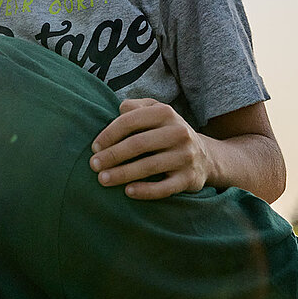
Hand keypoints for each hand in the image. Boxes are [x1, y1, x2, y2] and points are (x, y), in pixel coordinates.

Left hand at [89, 99, 209, 199]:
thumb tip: (119, 110)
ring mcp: (185, 156)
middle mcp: (178, 132)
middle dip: (112, 155)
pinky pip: (165, 187)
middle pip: (138, 144)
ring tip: (103, 180)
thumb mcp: (155, 111)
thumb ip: (136, 107)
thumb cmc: (167, 131)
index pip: (131, 121)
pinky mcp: (189, 178)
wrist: (204, 156)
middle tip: (94, 165)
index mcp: (165, 113)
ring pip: (149, 166)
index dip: (109, 134)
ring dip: (123, 174)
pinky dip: (146, 191)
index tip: (94, 147)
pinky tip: (128, 192)